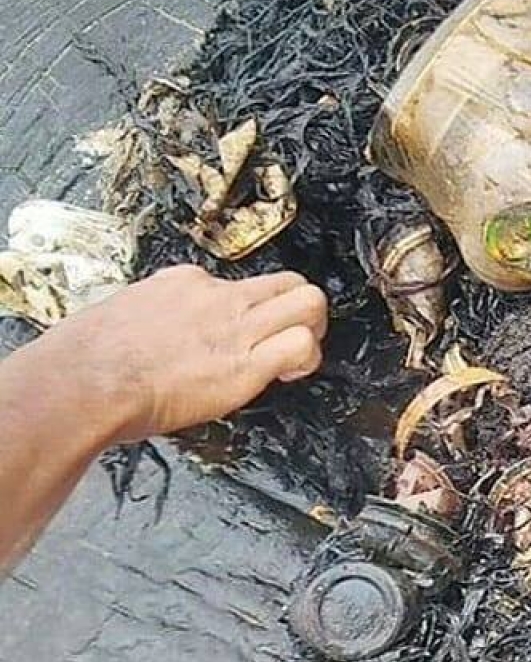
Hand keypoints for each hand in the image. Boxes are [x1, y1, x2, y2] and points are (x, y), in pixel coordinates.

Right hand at [43, 266, 327, 443]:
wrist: (85, 380)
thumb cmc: (86, 359)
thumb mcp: (120, 315)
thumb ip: (149, 317)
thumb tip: (149, 335)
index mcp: (184, 283)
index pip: (236, 284)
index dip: (245, 312)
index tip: (235, 337)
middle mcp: (218, 297)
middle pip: (289, 281)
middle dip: (300, 308)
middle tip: (291, 337)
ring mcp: (236, 327)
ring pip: (309, 302)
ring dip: (314, 329)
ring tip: (299, 357)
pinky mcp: (246, 363)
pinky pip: (302, 345)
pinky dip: (308, 359)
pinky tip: (289, 375)